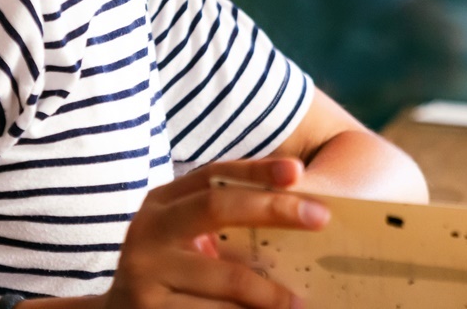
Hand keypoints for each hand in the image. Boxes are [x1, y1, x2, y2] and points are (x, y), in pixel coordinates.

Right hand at [103, 158, 328, 308]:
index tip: (298, 170)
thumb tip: (298, 209)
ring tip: (300, 301)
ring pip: (225, 277)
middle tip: (320, 218)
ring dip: (270, 291)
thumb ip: (225, 222)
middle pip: (216, 206)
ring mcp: (146, 273)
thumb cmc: (171, 273)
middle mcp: (149, 230)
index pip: (213, 175)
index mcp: (162, 202)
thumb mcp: (185, 237)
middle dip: (272, 208)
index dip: (256, 170)